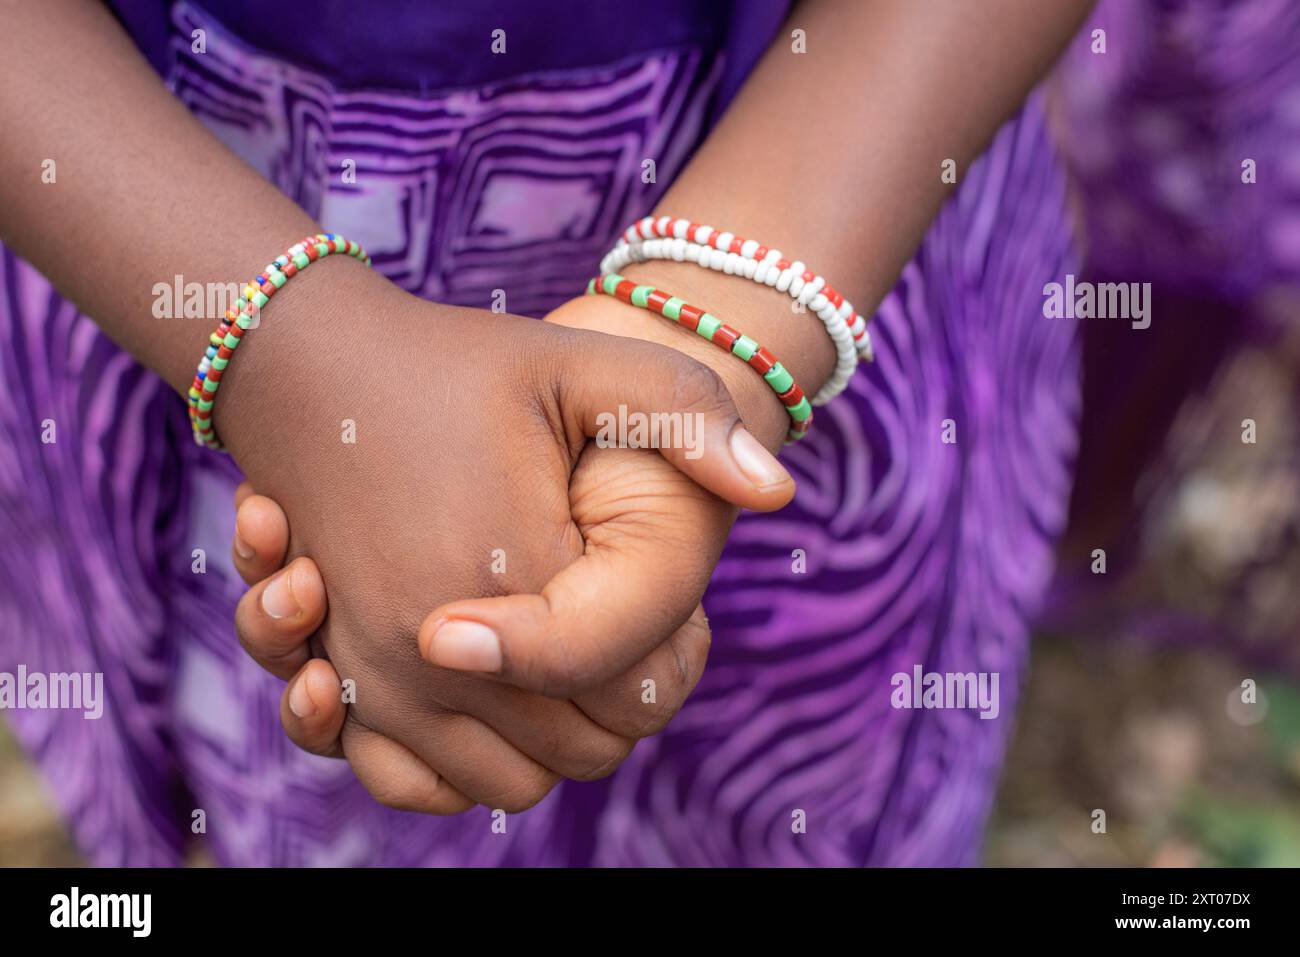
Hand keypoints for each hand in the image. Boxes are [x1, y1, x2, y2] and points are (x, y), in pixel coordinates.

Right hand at [213, 264, 791, 811]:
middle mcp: (433, 653)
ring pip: (503, 782)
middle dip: (615, 704)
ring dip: (547, 741)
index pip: (630, 694)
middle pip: (575, 750)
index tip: (667, 605)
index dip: (670, 661)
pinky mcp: (337, 681)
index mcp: (512, 579)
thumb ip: (688, 418)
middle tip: (615, 620)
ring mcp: (374, 677)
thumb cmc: (453, 367)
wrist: (309, 366)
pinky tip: (487, 691)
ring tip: (559, 651)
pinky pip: (414, 783)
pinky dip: (460, 766)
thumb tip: (778, 493)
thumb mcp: (580, 365)